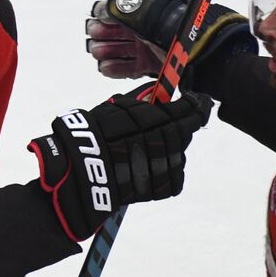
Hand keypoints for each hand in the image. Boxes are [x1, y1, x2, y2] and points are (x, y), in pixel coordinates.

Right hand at [29, 92, 207, 239]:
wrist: (80, 171)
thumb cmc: (92, 135)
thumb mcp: (113, 109)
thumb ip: (138, 98)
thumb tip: (154, 88)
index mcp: (155, 120)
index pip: (187, 110)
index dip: (195, 104)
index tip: (196, 100)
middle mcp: (164, 143)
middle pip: (186, 131)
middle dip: (187, 123)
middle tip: (185, 117)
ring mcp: (164, 167)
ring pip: (179, 153)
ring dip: (173, 146)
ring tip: (157, 143)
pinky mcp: (161, 188)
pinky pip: (173, 175)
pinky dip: (167, 168)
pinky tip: (154, 163)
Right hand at [86, 0, 254, 78]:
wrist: (199, 54)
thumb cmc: (175, 29)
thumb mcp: (145, 14)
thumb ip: (120, 9)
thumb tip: (100, 8)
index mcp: (143, 13)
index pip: (115, 13)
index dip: (103, 18)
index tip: (96, 24)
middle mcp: (143, 30)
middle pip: (113, 33)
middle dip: (101, 35)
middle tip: (96, 40)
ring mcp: (145, 49)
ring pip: (117, 51)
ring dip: (105, 52)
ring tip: (100, 55)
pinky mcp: (148, 67)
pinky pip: (126, 68)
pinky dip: (114, 69)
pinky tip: (106, 67)